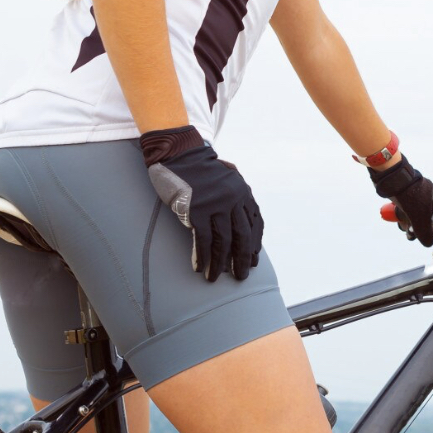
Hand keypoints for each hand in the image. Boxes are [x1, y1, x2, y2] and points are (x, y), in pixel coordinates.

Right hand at [141, 126, 263, 281]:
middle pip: (242, 236)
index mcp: (243, 190)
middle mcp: (233, 198)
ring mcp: (215, 204)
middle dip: (243, 259)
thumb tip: (241, 224)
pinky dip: (203, 256)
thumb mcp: (225, 179)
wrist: (178, 154)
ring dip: (220, 263)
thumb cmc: (200, 170)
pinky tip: (200, 267)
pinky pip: (203, 240)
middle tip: (241, 276)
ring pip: (223, 242)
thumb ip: (235, 197)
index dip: (255, 244)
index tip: (254, 260)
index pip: (255, 223)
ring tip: (215, 278)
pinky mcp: (197, 210)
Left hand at [368, 157, 432, 246]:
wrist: (390, 177)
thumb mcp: (419, 217)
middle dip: (417, 227)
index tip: (423, 234)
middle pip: (425, 216)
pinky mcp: (405, 191)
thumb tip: (428, 243)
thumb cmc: (408, 194)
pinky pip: (406, 206)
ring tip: (402, 225)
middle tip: (410, 232)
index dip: (432, 227)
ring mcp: (416, 192)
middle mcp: (428, 193)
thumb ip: (425, 232)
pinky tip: (397, 218)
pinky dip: (402, 213)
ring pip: (414, 212)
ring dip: (408, 221)